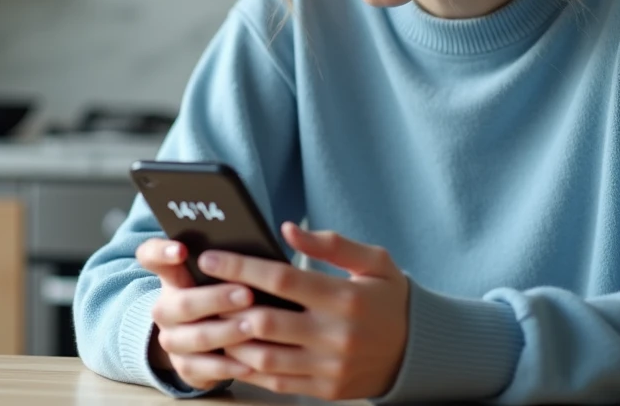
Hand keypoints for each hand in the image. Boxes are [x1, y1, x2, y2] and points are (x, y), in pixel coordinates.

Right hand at [135, 238, 255, 389]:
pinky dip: (227, 366)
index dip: (161, 252)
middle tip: (246, 294)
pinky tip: (250, 363)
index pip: (150, 256)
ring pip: (194, 337)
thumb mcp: (219, 275)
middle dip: (216, 299)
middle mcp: (165, 308)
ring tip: (251, 327)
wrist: (207, 341)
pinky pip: (202, 369)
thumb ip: (226, 259)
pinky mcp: (184, 367)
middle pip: (182, 303)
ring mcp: (172, 339)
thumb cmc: (222, 294)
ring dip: (224, 332)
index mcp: (171, 276)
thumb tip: (254, 240)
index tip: (181, 250)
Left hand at [203, 222, 410, 400]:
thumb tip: (287, 229)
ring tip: (211, 321)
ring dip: (231, 340)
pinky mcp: (325, 389)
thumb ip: (331, 244)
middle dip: (225, 305)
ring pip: (264, 357)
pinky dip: (248, 368)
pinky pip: (276, 382)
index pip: (282, 279)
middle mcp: (335, 335)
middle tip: (200, 291)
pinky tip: (232, 351)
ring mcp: (329, 367)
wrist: (419, 352)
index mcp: (346, 298)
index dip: (241, 267)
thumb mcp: (374, 261)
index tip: (210, 258)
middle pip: (265, 321)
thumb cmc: (390, 298)